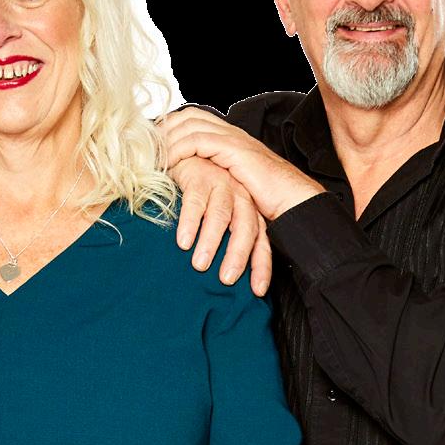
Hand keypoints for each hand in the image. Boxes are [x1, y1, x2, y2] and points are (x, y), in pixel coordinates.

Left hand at [156, 106, 325, 222]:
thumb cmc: (269, 201)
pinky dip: (178, 149)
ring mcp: (233, 139)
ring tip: (149, 156)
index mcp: (230, 139)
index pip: (193, 119)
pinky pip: (198, 141)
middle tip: (142, 145)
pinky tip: (166, 164)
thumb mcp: (235, 188)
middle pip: (188, 116)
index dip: (171, 127)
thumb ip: (216, 181)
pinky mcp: (234, 150)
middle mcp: (231, 133)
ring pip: (190, 125)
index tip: (151, 144)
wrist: (294, 201)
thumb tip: (194, 192)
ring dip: (167, 139)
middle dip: (164, 128)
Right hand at [171, 156, 272, 294]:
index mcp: (248, 209)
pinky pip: (196, 202)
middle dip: (236, 255)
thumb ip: (225, 240)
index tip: (257, 291)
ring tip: (199, 265)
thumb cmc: (202, 190)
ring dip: (211, 242)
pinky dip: (190, 223)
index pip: (261, 240)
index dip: (261, 265)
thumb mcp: (218, 215)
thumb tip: (222, 280)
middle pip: (245, 228)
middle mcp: (239, 196)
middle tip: (225, 280)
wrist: (184, 153)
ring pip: (221, 216)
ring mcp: (221, 184)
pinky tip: (183, 241)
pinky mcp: (200, 176)